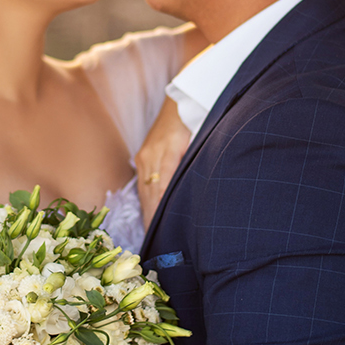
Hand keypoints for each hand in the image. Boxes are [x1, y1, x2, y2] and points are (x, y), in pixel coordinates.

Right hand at [135, 96, 190, 226]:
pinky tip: (148, 214)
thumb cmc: (197, 119)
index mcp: (167, 152)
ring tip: (151, 235)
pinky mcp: (142, 155)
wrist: (180, 99)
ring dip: (147, 213)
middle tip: (157, 244)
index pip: (163, 189)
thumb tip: (200, 193)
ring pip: (144, 190)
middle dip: (152, 219)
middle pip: (151, 194)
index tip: (163, 232)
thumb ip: (197, 164)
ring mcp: (145, 156)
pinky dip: (145, 200)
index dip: (160, 212)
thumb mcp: (202, 140)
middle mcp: (151, 155)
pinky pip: (142, 183)